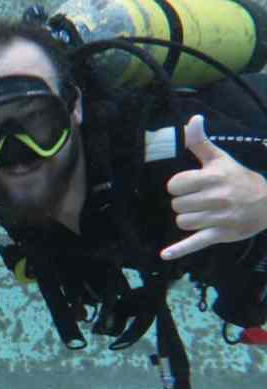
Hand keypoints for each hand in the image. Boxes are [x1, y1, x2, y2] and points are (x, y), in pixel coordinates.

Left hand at [161, 115, 266, 259]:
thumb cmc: (237, 178)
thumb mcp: (219, 159)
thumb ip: (200, 141)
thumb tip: (192, 119)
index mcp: (213, 178)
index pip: (174, 185)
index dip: (178, 186)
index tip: (190, 186)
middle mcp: (217, 198)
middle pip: (177, 205)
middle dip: (184, 203)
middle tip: (200, 200)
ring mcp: (219, 218)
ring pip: (182, 222)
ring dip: (188, 219)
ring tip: (204, 213)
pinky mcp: (220, 235)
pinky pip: (195, 243)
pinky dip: (179, 250)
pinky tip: (165, 255)